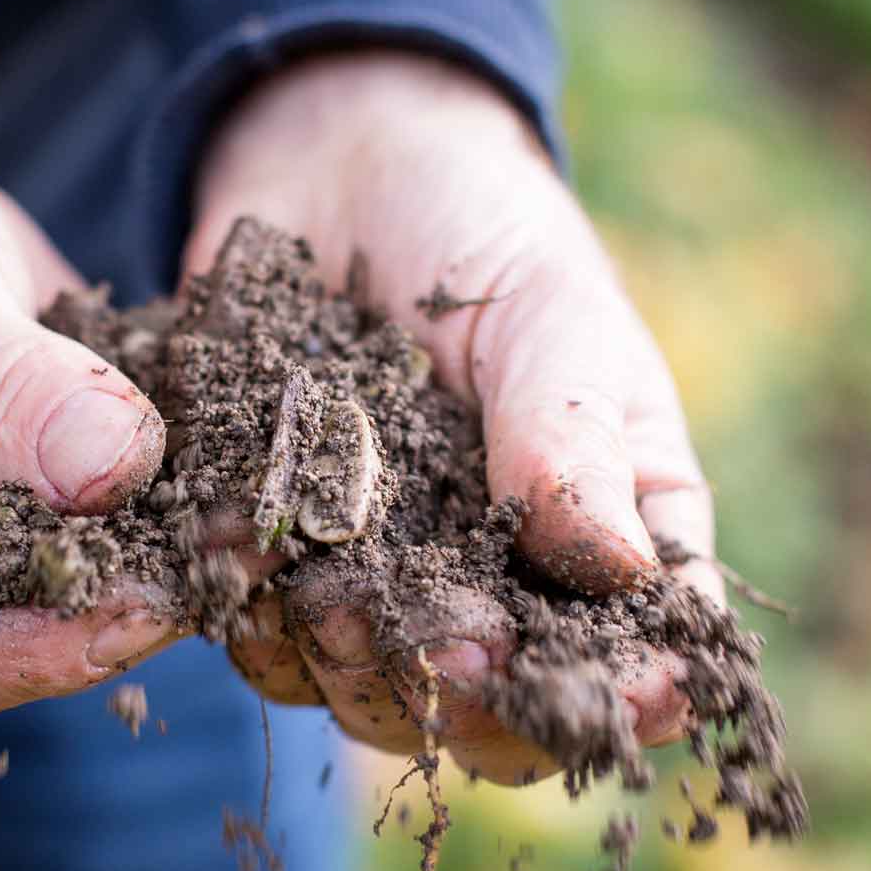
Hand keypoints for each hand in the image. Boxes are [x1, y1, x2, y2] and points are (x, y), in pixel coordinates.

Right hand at [0, 44, 179, 730]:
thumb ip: (8, 390)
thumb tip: (118, 472)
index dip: (34, 656)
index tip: (141, 603)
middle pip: (4, 656)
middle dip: (123, 616)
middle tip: (235, 554)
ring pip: (64, 610)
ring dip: (166, 571)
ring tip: (256, 520)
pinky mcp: (11, 513)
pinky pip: (91, 543)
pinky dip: (166, 518)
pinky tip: (240, 480)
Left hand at [188, 50, 718, 782]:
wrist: (330, 160)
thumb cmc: (479, 231)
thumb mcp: (550, 320)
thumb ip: (575, 444)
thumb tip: (628, 577)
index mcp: (602, 537)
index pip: (635, 658)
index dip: (630, 695)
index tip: (620, 697)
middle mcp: (490, 586)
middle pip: (488, 711)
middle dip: (465, 694)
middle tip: (441, 641)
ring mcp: (375, 581)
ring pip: (364, 693)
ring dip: (350, 666)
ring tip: (333, 593)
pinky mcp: (269, 559)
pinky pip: (255, 631)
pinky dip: (247, 611)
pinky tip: (235, 550)